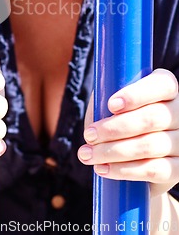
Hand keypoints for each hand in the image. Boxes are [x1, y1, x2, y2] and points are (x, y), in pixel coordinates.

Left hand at [78, 68, 178, 196]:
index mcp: (166, 87)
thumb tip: (101, 109)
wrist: (129, 157)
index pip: (162, 85)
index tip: (111, 105)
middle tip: (89, 135)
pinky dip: (125, 170)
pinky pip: (155, 170)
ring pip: (150, 146)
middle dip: (115, 128)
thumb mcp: (111, 101)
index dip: (136, 95)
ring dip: (113, 151)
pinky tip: (104, 169)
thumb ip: (108, 95)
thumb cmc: (116, 118)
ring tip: (88, 154)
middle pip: (152, 118)